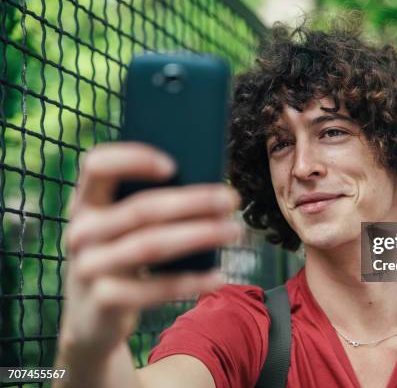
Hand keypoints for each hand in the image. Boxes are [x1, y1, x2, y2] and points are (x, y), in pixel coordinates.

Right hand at [59, 142, 241, 357]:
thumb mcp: (122, 229)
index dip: (133, 159)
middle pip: (141, 209)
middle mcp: (81, 231)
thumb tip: (208, 189)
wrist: (90, 319)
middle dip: (193, 201)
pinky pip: (155, 288)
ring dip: (200, 235)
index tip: (174, 165)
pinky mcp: (104, 300)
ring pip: (152, 245)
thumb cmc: (120, 257)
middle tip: (231, 199)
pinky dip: (191, 282)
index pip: (97, 165)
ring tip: (234, 230)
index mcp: (85, 202)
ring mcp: (89, 267)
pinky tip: (219, 277)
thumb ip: (148, 205)